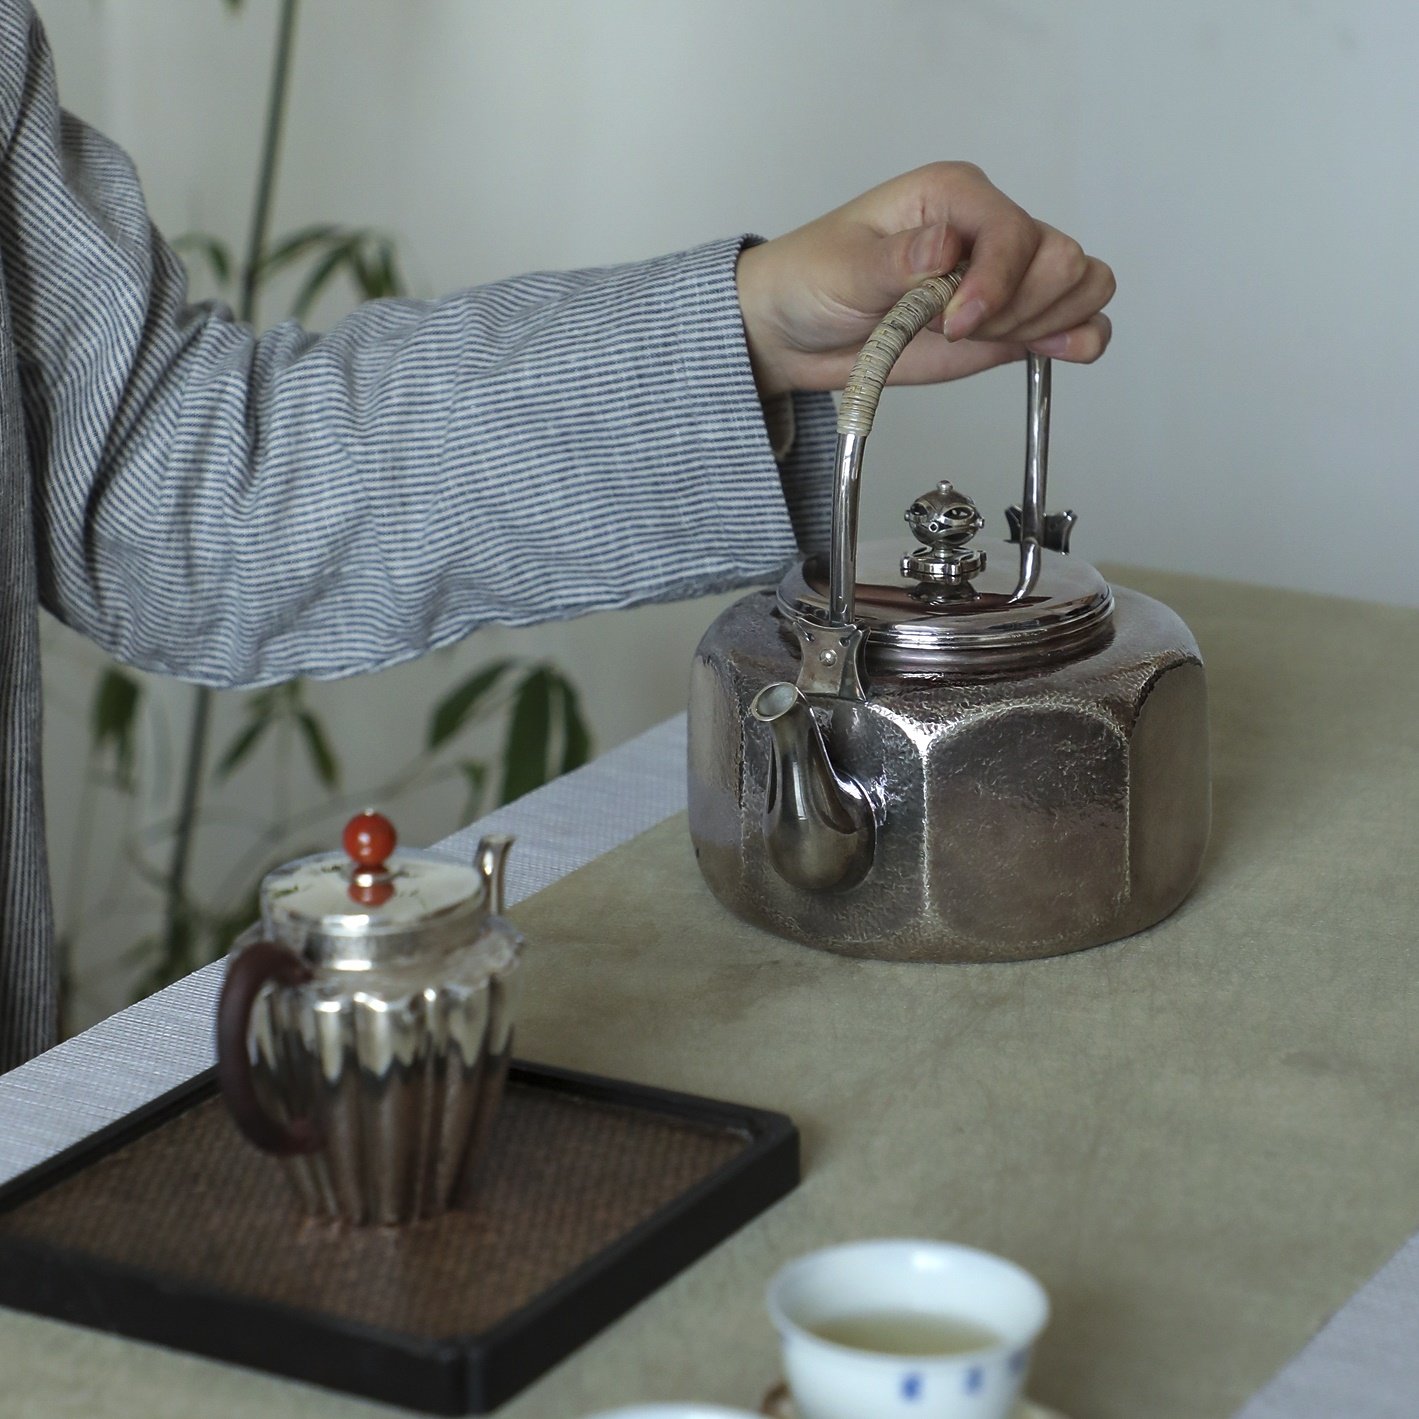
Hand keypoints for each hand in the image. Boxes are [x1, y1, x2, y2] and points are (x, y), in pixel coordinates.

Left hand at [736, 162, 1114, 398]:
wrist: (797, 332)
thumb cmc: (812, 281)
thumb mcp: (842, 269)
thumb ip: (897, 261)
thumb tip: (946, 245)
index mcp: (955, 197)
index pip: (1014, 231)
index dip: (996, 283)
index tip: (953, 324)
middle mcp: (989, 230)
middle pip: (1062, 258)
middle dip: (1019, 307)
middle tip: (958, 330)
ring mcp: (1005, 277)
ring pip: (1081, 284)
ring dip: (1044, 322)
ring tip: (983, 338)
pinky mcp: (1010, 321)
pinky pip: (1076, 320)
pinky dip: (1078, 337)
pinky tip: (1051, 351)